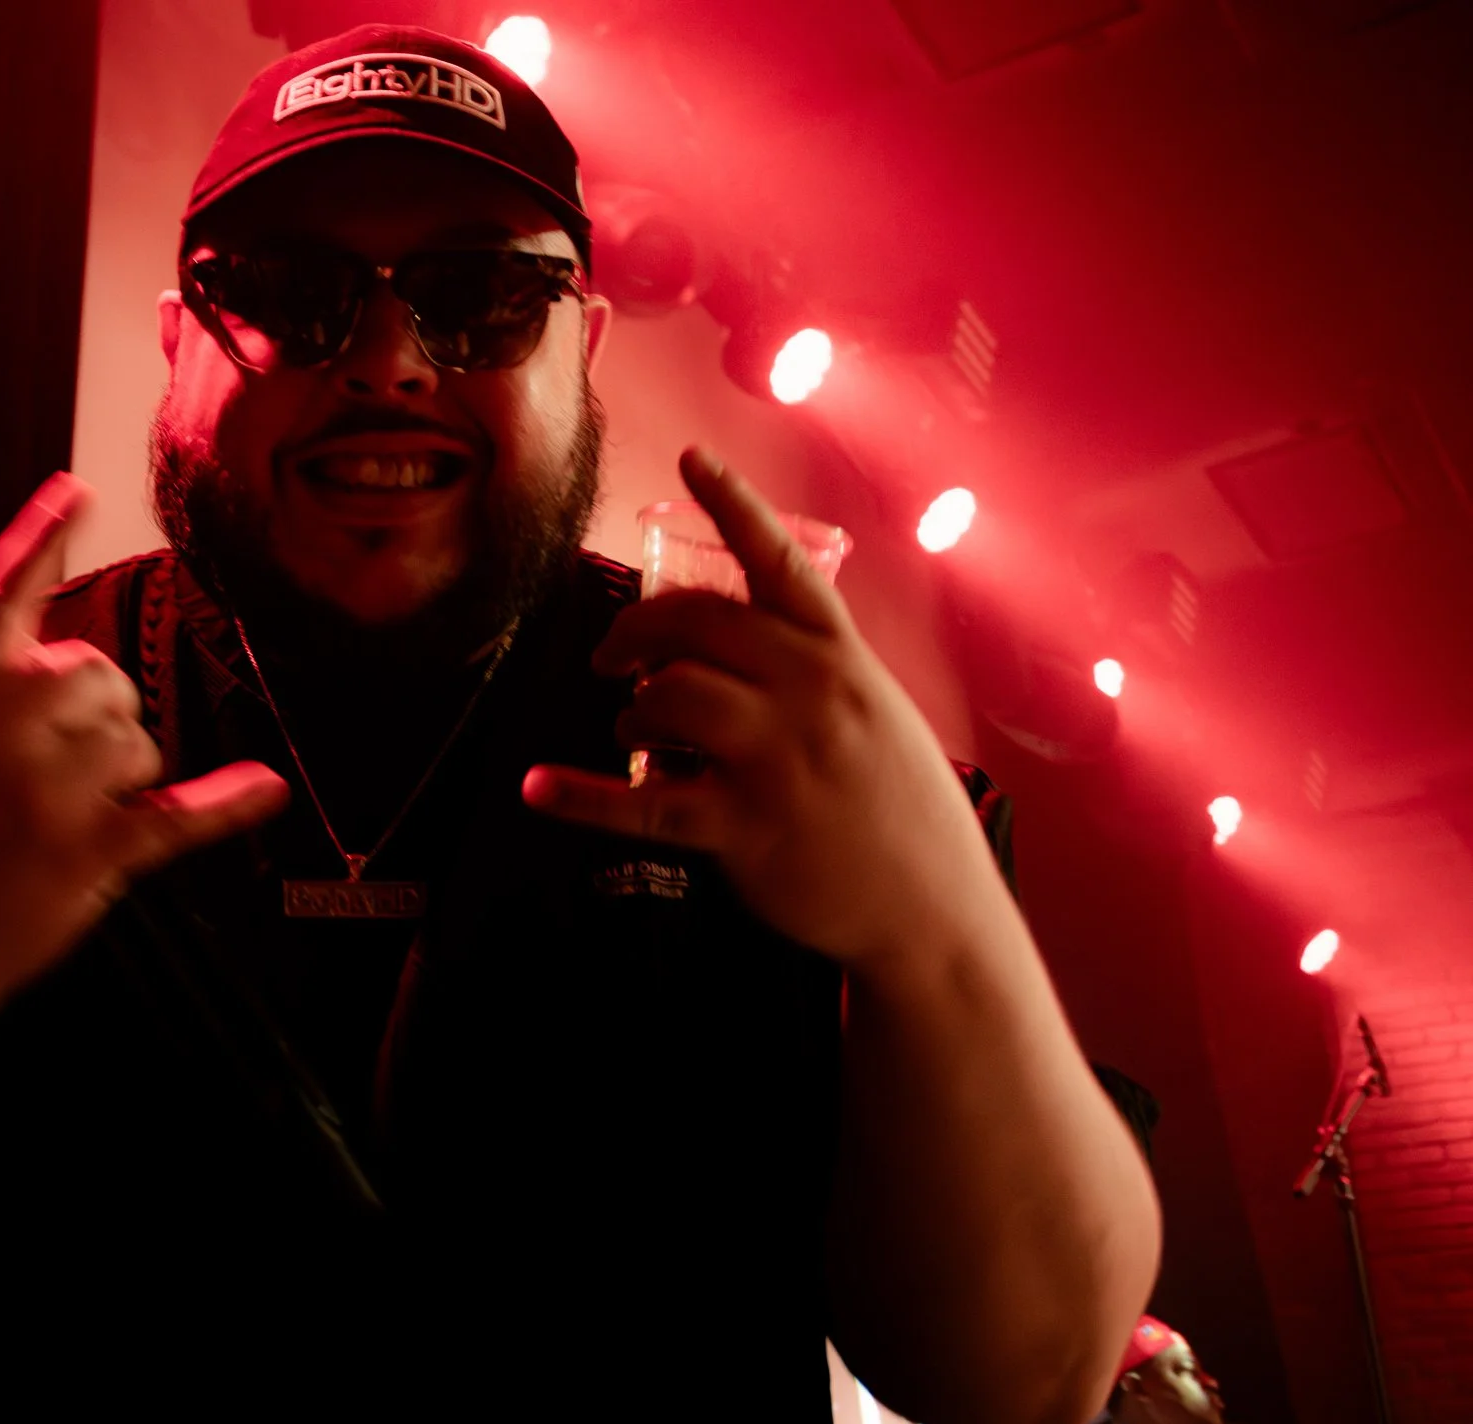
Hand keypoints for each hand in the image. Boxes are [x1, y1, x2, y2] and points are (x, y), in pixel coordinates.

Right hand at [0, 473, 288, 1009]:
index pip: (4, 591)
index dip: (41, 540)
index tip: (79, 489)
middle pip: (99, 672)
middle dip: (93, 713)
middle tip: (47, 768)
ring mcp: (44, 787)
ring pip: (135, 738)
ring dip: (119, 773)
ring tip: (61, 814)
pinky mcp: (87, 850)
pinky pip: (174, 813)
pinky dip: (226, 805)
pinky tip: (266, 789)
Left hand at [522, 447, 1003, 971]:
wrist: (936, 912)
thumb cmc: (902, 812)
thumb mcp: (877, 715)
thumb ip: (815, 672)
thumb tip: (743, 646)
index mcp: (842, 660)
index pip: (781, 564)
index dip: (734, 505)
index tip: (692, 458)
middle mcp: (810, 695)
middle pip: (697, 623)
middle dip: (637, 629)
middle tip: (611, 655)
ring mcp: (777, 760)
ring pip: (670, 696)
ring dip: (634, 706)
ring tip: (635, 727)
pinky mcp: (744, 827)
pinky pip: (643, 803)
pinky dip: (582, 795)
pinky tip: (541, 788)